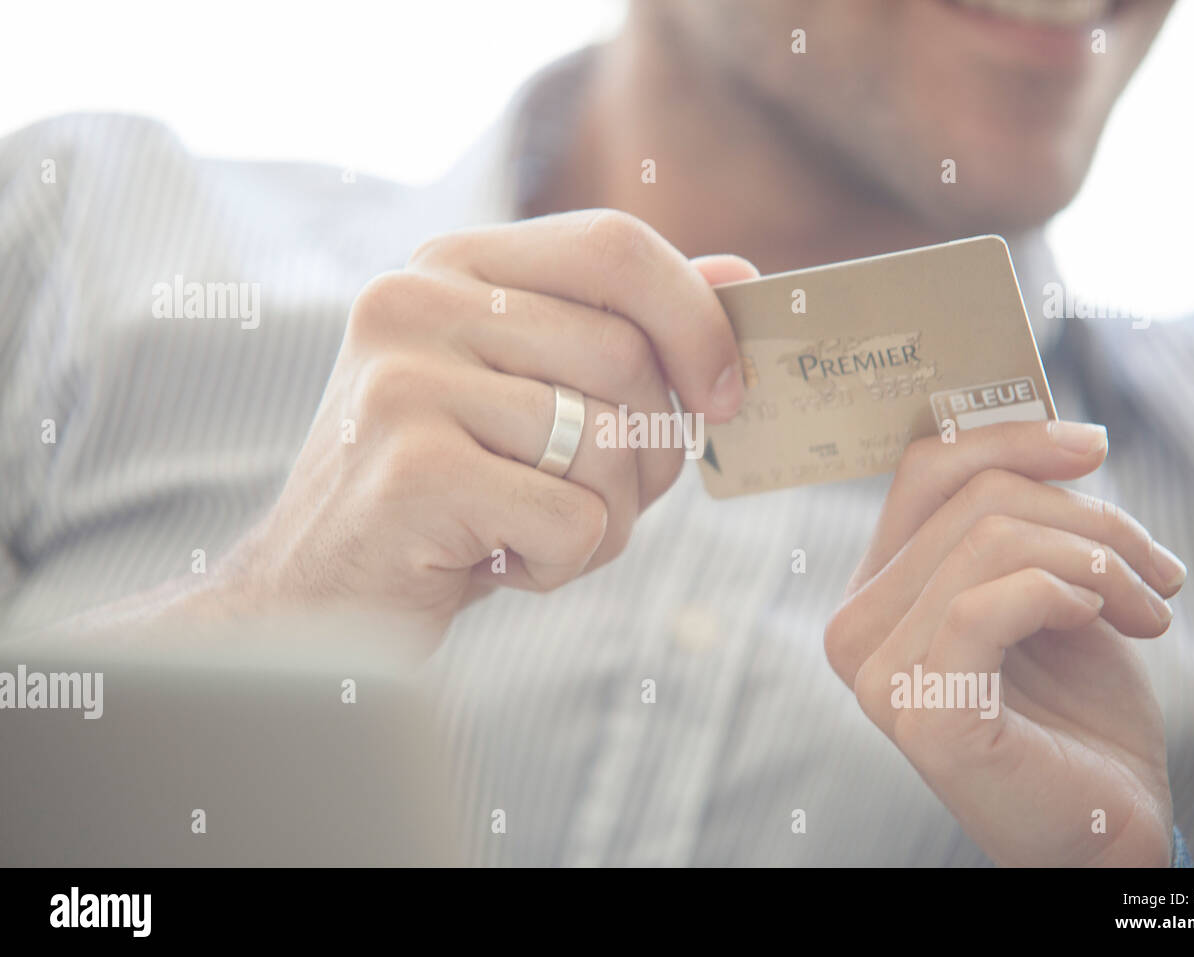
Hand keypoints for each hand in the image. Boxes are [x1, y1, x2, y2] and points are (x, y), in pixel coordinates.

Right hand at [215, 210, 755, 635]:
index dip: (695, 319)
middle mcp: (413, 302)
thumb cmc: (446, 498)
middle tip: (606, 502)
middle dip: (651, 452)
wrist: (313, 601)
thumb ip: (621, 330)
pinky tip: (499, 567)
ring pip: (607, 444)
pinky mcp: (411, 471)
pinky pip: (573, 519)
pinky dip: (563, 565)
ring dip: (606, 520)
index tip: (725, 397)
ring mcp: (403, 383)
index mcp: (449, 266)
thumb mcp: (529, 398)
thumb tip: (739, 279)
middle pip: (624, 355)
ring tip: (535, 537)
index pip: (613, 244)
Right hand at [825, 420, 1184, 865]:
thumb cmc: (1076, 711)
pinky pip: (989, 603)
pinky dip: (1066, 594)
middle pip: (970, 499)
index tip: (1092, 445)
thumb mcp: (1047, 589)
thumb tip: (1045, 428)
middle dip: (1085, 518)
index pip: (922, 472)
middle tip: (1155, 568)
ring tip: (1149, 607)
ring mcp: (877, 673)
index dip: (1007, 439)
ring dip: (1096, 562)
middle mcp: (855, 628)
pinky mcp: (922, 711)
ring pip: (989, 542)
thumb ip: (1018, 521)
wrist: (1106, 824)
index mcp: (876, 592)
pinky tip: (1102, 623)